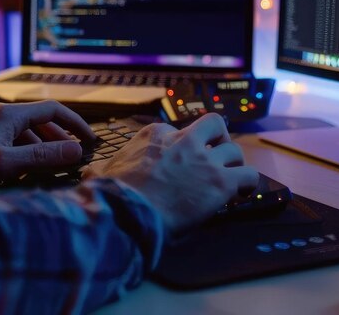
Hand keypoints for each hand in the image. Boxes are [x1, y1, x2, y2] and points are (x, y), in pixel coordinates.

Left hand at [0, 101, 94, 188]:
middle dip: (62, 140)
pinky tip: (30, 174)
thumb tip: (76, 150)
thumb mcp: (6, 163)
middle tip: (76, 159)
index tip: (91, 141)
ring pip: (29, 135)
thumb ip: (42, 155)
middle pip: (43, 122)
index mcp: (9, 115)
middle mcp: (2, 117)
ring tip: (57, 168)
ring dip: (46, 149)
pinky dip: (30, 156)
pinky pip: (16, 145)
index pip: (53, 110)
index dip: (75, 124)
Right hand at [83, 114, 257, 233]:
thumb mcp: (102, 173)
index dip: (181, 147)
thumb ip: (103, 169)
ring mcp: (204, 160)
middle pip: (214, 125)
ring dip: (233, 163)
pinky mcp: (221, 181)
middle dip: (218, 137)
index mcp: (155, 135)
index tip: (180, 162)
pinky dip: (247, 183)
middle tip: (216, 155)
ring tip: (229, 177)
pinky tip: (241, 193)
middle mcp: (183, 141)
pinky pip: (248, 174)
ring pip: (234, 149)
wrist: (130, 213)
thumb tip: (90, 173)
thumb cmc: (115, 196)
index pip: (176, 131)